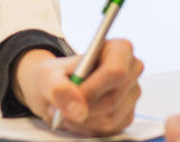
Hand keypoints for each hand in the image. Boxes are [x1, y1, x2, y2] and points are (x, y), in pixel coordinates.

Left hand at [12, 39, 143, 135]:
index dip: (93, 89)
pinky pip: (110, 130)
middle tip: (61, 108)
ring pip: (110, 118)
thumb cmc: (56, 76)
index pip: (115, 72)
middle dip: (83, 108)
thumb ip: (58, 89)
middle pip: (112, 99)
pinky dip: (88, 128)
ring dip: (83, 121)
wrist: (57, 89)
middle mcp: (132, 70)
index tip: (71, 97)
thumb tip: (78, 110)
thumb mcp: (47, 75)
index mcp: (119, 49)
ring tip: (66, 110)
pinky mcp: (127, 115)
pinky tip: (77, 117)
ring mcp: (132, 94)